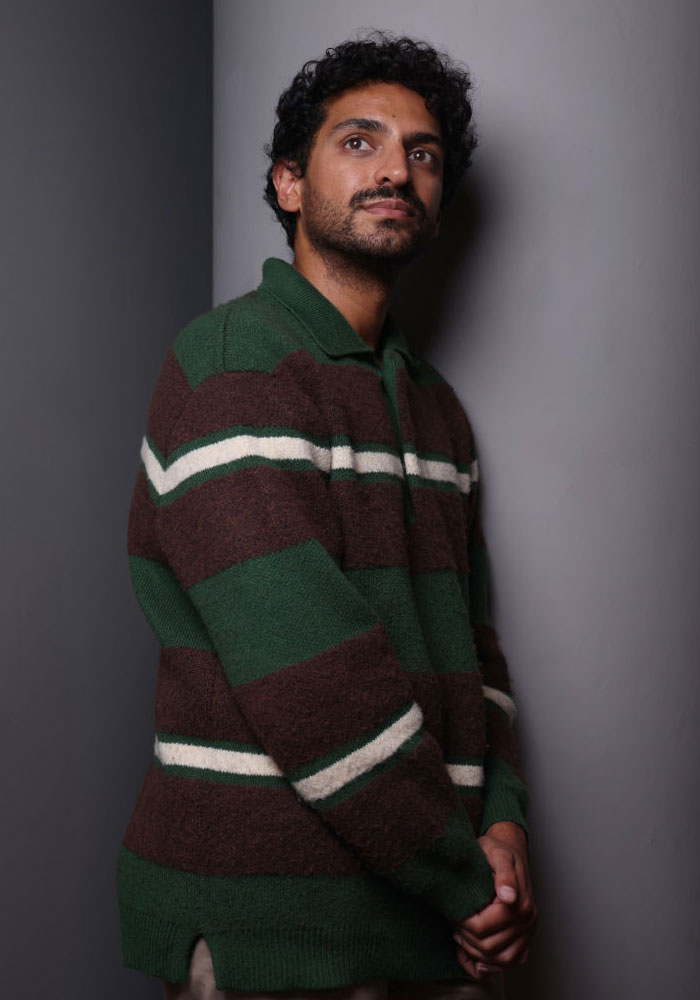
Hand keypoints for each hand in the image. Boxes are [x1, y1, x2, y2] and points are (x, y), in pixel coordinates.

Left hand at [453, 821, 536, 979]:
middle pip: (490, 947)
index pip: (484, 928)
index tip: (453, 914)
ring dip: (477, 955)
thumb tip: (508, 896)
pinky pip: (512, 961)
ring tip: (462, 938)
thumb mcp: (496, 854)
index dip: (464, 925)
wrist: (509, 850)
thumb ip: (503, 874)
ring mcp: (528, 931)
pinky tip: (476, 961)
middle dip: (467, 940)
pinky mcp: (525, 937)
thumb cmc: (498, 850)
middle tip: (453, 924)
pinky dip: (493, 966)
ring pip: (501, 959)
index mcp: (521, 902)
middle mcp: (528, 920)